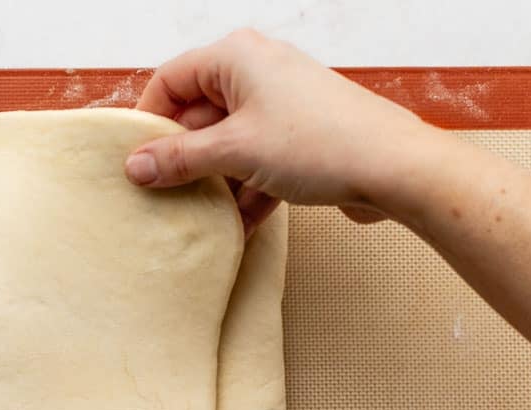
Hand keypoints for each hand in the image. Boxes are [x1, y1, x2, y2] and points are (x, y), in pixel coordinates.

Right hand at [126, 29, 439, 229]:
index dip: (149, 121)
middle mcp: (258, 74)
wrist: (396, 169)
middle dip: (185, 160)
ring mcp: (282, 107)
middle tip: (163, 198)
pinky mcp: (302, 140)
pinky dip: (247, 193)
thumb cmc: (321, 143)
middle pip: (199, 116)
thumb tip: (136, 166)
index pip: (170, 80)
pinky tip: (239, 229)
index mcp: (236, 58)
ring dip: (217, 184)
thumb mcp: (236, 152)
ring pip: (229, 145)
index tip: (134, 162)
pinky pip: (258, 163)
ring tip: (200, 220)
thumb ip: (181, 160)